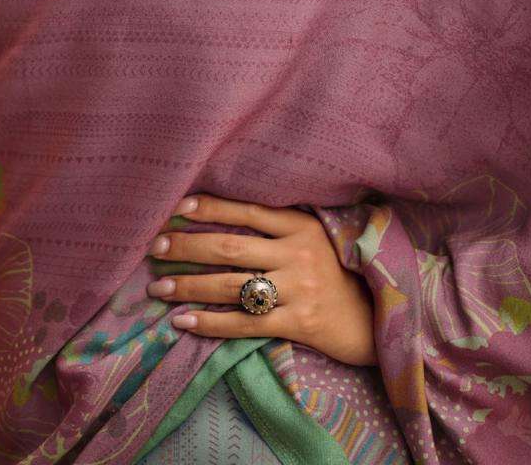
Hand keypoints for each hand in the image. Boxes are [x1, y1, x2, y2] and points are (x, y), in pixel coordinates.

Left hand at [146, 193, 376, 366]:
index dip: (210, 207)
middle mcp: (297, 252)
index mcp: (301, 225)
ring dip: (188, 285)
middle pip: (230, 246)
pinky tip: (182, 321)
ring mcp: (298, 288)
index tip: (176, 207)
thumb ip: (280, 226)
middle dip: (186, 247)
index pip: (247, 210)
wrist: (376, 319)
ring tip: (157, 288)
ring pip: (231, 284)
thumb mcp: (315, 239)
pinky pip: (244, 323)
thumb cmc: (338, 274)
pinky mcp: (298, 322)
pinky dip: (209, 322)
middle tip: (154, 248)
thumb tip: (224, 217)